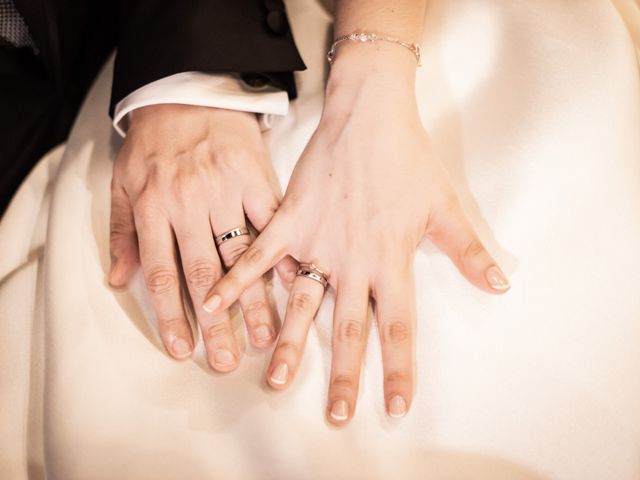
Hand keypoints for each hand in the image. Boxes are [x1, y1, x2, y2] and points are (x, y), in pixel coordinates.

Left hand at [108, 104, 295, 370]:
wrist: (189, 93)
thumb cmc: (154, 142)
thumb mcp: (123, 182)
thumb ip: (120, 232)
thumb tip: (117, 280)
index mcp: (155, 208)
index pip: (162, 274)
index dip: (171, 317)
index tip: (183, 350)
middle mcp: (189, 205)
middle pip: (203, 275)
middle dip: (216, 323)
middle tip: (226, 361)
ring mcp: (225, 192)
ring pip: (240, 255)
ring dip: (254, 300)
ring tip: (267, 337)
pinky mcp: (254, 179)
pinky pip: (270, 221)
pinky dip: (282, 252)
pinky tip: (294, 282)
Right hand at [203, 49, 509, 422]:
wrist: (369, 115)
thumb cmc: (408, 159)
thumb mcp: (444, 206)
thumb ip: (467, 251)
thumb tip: (499, 285)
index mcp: (391, 261)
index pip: (398, 329)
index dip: (398, 370)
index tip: (394, 407)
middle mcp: (353, 261)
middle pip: (348, 329)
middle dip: (343, 376)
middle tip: (336, 417)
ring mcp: (317, 242)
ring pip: (301, 305)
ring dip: (288, 345)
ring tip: (276, 383)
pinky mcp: (290, 220)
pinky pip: (260, 256)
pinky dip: (237, 280)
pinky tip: (214, 305)